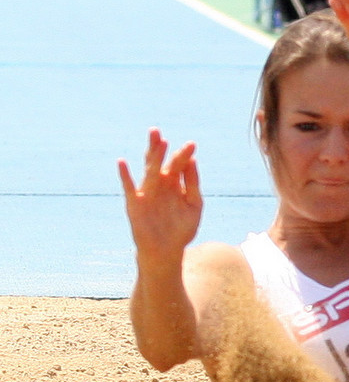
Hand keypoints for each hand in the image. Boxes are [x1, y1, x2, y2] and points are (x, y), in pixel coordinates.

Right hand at [117, 128, 202, 263]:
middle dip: (159, 147)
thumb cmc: (181, 229)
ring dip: (152, 157)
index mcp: (174, 185)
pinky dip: (125, 176)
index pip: (178, 165)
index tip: (192, 145)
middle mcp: (159, 186)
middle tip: (156, 130)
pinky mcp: (135, 205)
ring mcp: (146, 194)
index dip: (184, 155)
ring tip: (155, 141)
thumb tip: (193, 161)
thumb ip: (193, 184)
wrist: (167, 251)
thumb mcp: (194, 205)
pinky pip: (129, 188)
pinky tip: (122, 162)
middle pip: (159, 162)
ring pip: (148, 171)